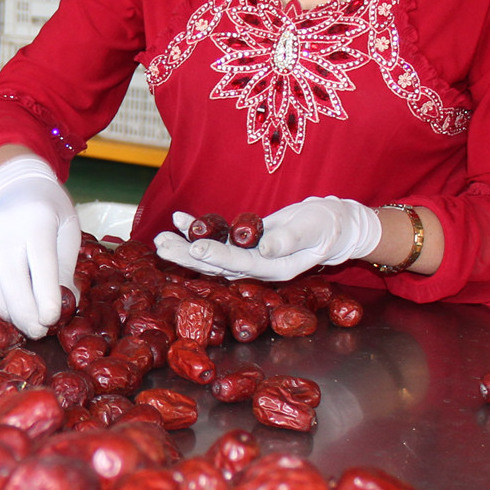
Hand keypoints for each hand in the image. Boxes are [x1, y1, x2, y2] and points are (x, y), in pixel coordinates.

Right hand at [0, 154, 79, 339]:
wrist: (16, 185)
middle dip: (25, 312)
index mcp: (38, 219)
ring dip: (6, 310)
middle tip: (39, 332)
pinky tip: (5, 308)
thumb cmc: (50, 211)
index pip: (41, 263)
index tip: (52, 319)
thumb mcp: (67, 233)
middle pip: (11, 278)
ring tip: (24, 322)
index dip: (46, 295)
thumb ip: (65, 268)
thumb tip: (66, 305)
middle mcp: (5, 227)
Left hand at [153, 196, 381, 281]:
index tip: (195, 248)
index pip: (240, 265)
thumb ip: (291, 240)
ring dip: (184, 246)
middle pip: (216, 265)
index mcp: (274, 270)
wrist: (329, 226)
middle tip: (161, 245)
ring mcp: (247, 258)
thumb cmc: (325, 228)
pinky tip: (179, 219)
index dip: (217, 257)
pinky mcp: (242, 245)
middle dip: (187, 256)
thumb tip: (265, 248)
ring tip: (160, 238)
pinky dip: (197, 229)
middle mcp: (256, 269)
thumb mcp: (313, 231)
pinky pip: (216, 239)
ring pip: (211, 255)